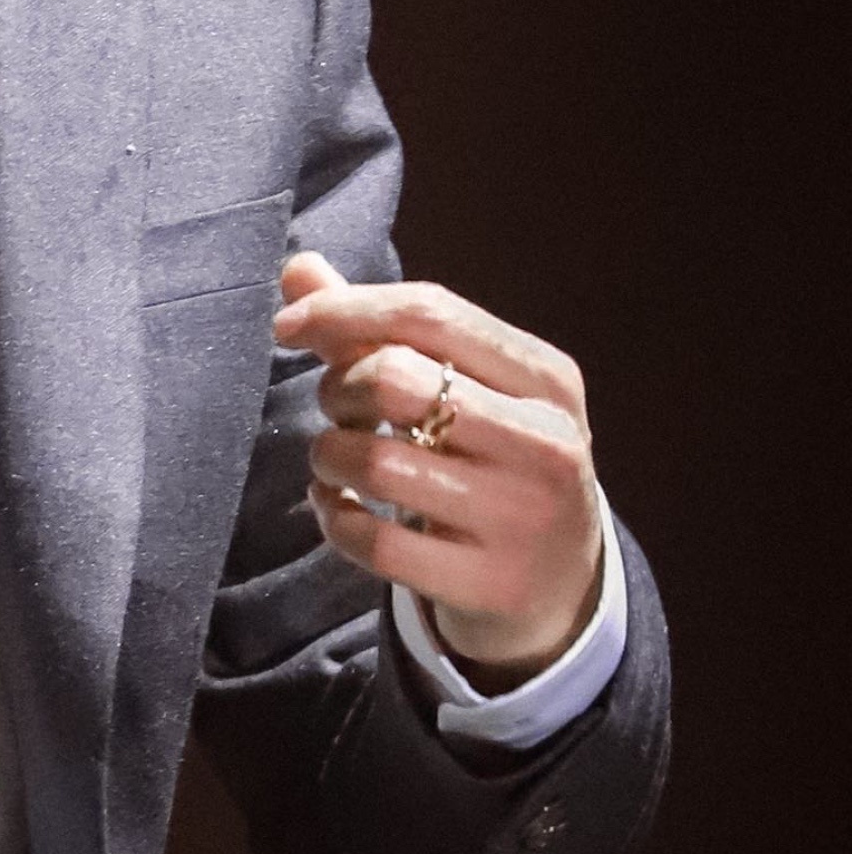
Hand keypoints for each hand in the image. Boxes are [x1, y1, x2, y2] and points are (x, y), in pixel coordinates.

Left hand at [274, 253, 603, 690]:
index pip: (431, 312)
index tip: (288, 326)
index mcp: (547, 377)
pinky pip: (375, 543)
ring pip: (376, 463)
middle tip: (336, 407)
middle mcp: (546, 443)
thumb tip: (297, 269)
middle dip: (340, 388)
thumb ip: (381, 328)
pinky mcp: (490, 584)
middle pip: (396, 379)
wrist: (563, 584)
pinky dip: (333, 519)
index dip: (346, 309)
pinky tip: (336, 507)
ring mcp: (521, 518)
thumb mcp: (468, 387)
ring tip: (334, 458)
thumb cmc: (495, 459)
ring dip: (329, 455)